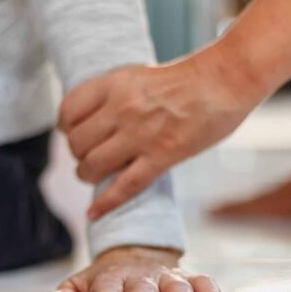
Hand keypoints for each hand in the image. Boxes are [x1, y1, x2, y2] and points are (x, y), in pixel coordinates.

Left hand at [60, 47, 262, 219]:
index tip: (74, 134)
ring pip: (93, 166)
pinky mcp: (162, 156)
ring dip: (88, 175)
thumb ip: (114, 98)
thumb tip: (93, 124)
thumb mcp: (137, 77)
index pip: (68, 112)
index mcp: (115, 84)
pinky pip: (123, 187)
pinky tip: (92, 214)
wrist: (224, 81)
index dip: (66, 128)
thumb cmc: (186, 80)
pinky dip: (104, 204)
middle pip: (78, 144)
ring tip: (95, 175)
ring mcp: (141, 134)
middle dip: (79, 155)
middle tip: (90, 157)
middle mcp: (122, 108)